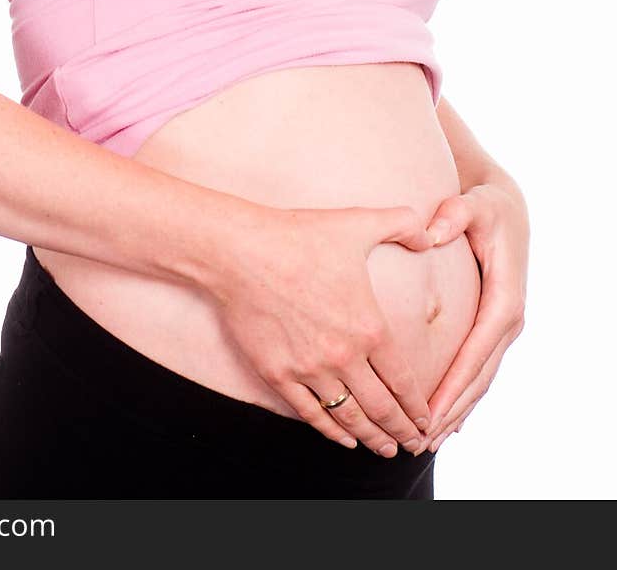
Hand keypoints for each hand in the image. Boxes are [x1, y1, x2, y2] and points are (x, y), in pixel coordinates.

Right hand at [207, 204, 434, 456]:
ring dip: (371, 437)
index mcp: (369, 327)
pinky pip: (311, 414)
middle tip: (415, 445)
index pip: (403, 381)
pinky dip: (332, 432)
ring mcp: (309, 369)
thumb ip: (403, 224)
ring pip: (349, 417)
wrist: (240, 251)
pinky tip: (344, 439)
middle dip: (402, 431)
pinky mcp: (278, 374)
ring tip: (386, 449)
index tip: (428, 420)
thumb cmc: (299, 235)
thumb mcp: (359, 222)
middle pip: (381, 408)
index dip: (418, 407)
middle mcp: (343, 356)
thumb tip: (431, 235)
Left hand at [416, 179, 528, 451]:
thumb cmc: (484, 207)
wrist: (504, 207)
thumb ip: (453, 216)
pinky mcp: (492, 327)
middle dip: (452, 410)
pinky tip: (447, 421)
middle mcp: (507, 320)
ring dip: (457, 411)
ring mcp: (502, 328)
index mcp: (503, 300)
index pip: (476, 352)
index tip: (429, 411)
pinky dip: (464, 396)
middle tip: (420, 440)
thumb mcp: (472, 205)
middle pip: (479, 377)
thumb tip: (429, 233)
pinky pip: (478, 369)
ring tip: (427, 441)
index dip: (454, 384)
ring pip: (480, 380)